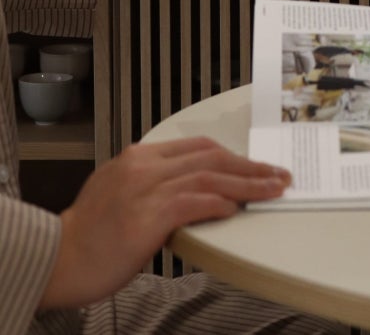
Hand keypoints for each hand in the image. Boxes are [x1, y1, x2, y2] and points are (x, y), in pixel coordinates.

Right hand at [39, 137, 290, 309]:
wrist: (57, 257)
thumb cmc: (87, 236)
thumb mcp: (120, 194)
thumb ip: (154, 186)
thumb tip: (191, 195)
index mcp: (139, 156)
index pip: (198, 147)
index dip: (232, 155)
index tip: (255, 164)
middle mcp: (145, 166)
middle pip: (211, 157)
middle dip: (249, 165)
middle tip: (277, 174)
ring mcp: (146, 188)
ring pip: (210, 177)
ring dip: (247, 183)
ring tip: (272, 189)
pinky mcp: (148, 215)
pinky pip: (194, 201)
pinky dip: (219, 202)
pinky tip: (237, 207)